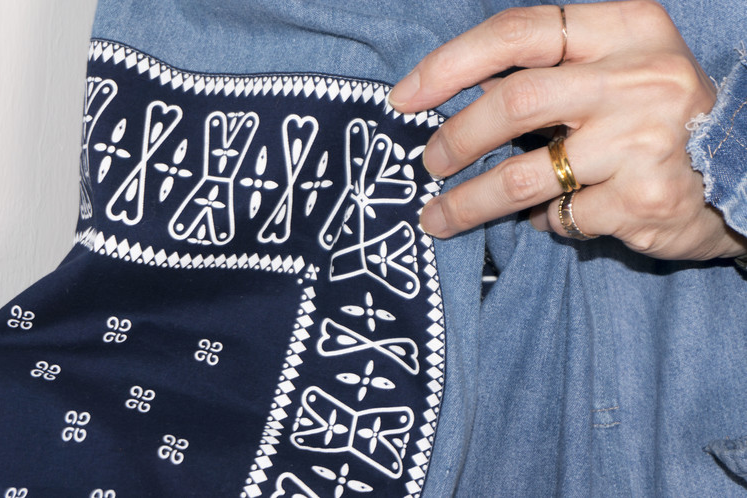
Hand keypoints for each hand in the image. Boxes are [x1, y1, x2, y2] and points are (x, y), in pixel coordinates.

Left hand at [389, 0, 746, 259]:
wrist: (743, 170)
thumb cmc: (658, 117)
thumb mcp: (616, 69)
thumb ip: (549, 72)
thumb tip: (460, 93)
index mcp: (626, 29)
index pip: (519, 32)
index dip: (451, 63)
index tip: (406, 97)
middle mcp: (639, 78)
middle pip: (516, 102)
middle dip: (456, 138)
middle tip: (428, 164)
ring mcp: (645, 141)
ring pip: (527, 174)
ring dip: (470, 200)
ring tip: (439, 217)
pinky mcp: (645, 199)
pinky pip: (563, 215)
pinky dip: (543, 222)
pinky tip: (548, 219)